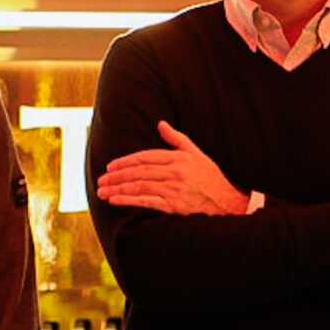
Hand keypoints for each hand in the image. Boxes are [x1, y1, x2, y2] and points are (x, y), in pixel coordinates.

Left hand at [96, 120, 245, 215]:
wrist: (228, 203)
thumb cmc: (211, 178)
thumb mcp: (197, 154)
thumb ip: (177, 139)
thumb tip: (160, 123)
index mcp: (179, 158)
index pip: (146, 157)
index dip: (126, 161)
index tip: (111, 167)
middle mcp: (175, 172)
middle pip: (139, 172)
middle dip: (117, 176)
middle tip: (101, 180)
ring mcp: (173, 190)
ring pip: (139, 186)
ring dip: (118, 188)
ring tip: (102, 191)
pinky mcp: (173, 206)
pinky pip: (146, 202)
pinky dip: (128, 200)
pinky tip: (115, 200)